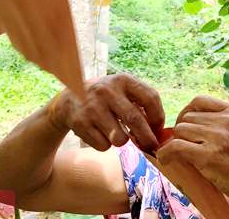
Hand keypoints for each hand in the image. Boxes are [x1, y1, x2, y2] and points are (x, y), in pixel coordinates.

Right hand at [49, 74, 164, 151]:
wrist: (68, 100)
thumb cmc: (105, 99)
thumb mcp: (121, 92)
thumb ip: (141, 105)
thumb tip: (159, 134)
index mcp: (123, 80)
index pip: (151, 98)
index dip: (159, 118)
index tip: (158, 130)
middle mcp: (107, 91)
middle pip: (136, 120)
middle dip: (147, 138)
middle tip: (151, 147)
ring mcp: (92, 107)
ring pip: (120, 139)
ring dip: (123, 142)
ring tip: (116, 134)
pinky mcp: (80, 123)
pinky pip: (104, 146)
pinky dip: (106, 145)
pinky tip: (99, 134)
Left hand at [156, 96, 228, 207]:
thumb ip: (226, 122)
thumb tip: (195, 121)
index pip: (200, 100)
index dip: (188, 112)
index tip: (186, 125)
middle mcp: (227, 120)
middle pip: (188, 117)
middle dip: (183, 131)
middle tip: (184, 145)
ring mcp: (218, 137)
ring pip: (181, 131)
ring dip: (178, 143)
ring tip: (182, 155)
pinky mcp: (209, 155)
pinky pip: (176, 147)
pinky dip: (166, 153)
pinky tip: (166, 160)